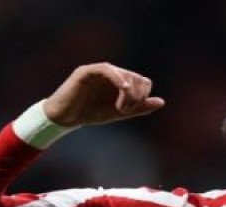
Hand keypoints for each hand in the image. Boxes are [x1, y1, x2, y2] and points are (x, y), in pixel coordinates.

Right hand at [41, 63, 165, 126]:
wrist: (64, 118)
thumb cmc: (88, 114)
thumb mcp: (118, 113)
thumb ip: (139, 107)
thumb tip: (161, 102)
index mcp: (120, 82)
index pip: (142, 82)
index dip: (142, 96)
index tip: (131, 111)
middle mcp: (112, 74)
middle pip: (135, 77)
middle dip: (135, 96)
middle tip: (125, 110)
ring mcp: (99, 71)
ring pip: (123, 73)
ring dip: (127, 91)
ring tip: (120, 107)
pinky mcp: (87, 71)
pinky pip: (106, 69)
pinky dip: (117, 78)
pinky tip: (122, 89)